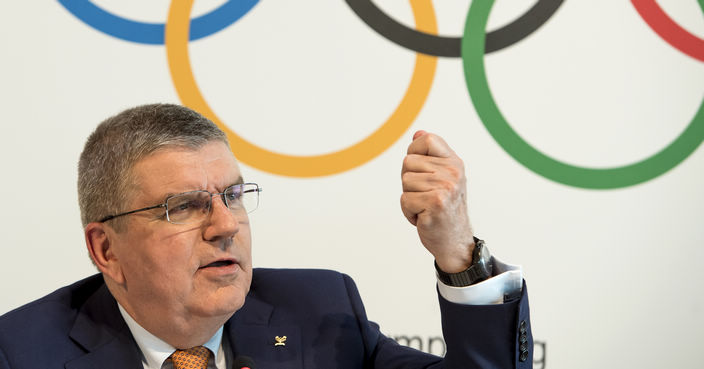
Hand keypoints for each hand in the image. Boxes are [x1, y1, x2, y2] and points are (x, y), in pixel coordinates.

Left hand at [400, 130, 474, 272]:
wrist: (454, 241)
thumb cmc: (444, 208)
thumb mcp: (441, 178)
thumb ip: (430, 155)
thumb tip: (418, 133)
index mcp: (454, 162)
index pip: (426, 140)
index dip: (414, 153)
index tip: (421, 172)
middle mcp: (453, 172)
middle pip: (408, 163)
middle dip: (409, 181)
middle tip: (425, 196)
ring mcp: (446, 187)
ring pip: (405, 181)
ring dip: (410, 198)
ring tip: (425, 207)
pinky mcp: (436, 203)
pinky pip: (405, 200)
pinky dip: (409, 213)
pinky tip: (424, 217)